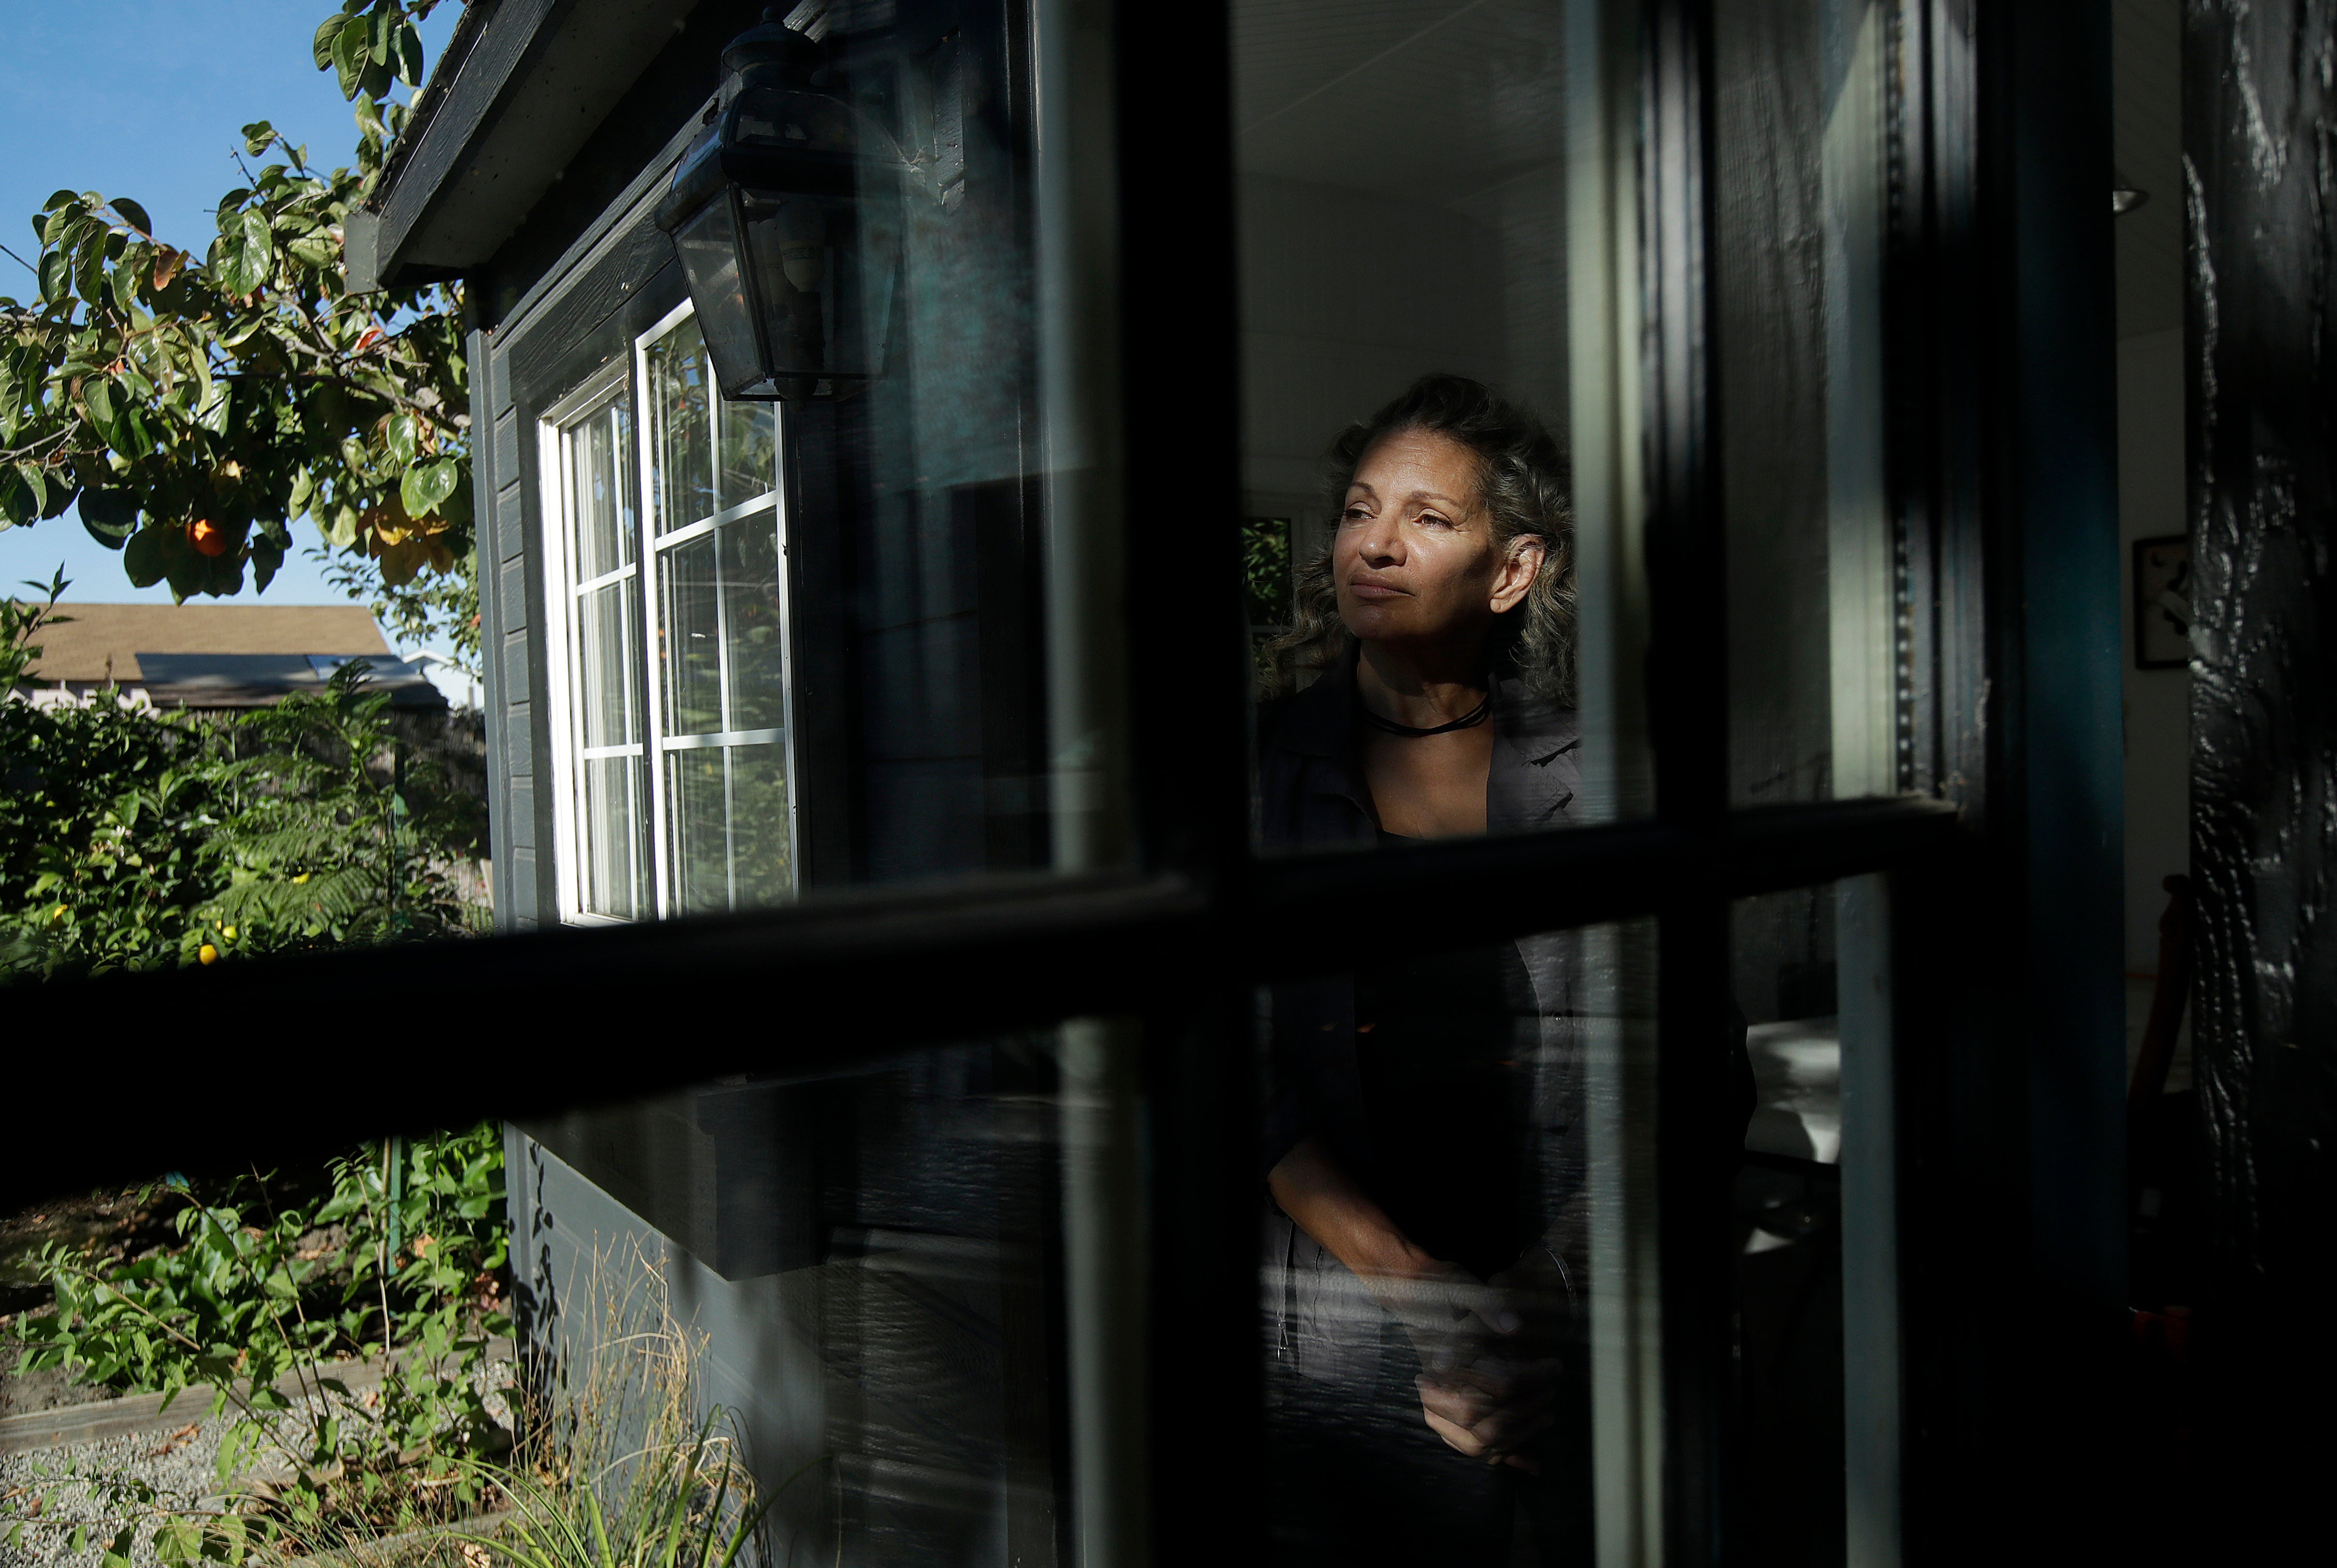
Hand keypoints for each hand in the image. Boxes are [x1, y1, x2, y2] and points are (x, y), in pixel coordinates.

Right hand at [1370, 1263, 1562, 1469]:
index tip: (1553, 1366)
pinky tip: (1532, 1464)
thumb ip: (1488, 1305)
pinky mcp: (1445, 1419)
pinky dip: (1506, 1456)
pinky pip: (1476, 1447)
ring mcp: (1437, 1411)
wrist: (1412, 1297)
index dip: (1532, 1378)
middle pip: (1489, 1421)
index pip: (1499, 1383)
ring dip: (1521, 1434)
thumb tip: (1515, 1328)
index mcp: (1441, 1363)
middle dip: (1527, 1410)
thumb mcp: (1462, 1287)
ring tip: (1546, 1412)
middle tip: (1551, 1390)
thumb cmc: (1439, 1293)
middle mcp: (1434, 1393)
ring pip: (1482, 1443)